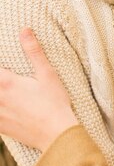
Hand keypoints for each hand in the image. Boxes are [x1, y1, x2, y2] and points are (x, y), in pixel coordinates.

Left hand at [0, 29, 77, 150]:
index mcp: (7, 82)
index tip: (3, 71)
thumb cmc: (54, 103)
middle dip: (0, 80)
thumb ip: (33, 51)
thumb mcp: (47, 74)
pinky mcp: (0, 127)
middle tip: (6, 82)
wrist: (56, 134)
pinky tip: (5, 107)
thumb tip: (25, 30)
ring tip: (5, 94)